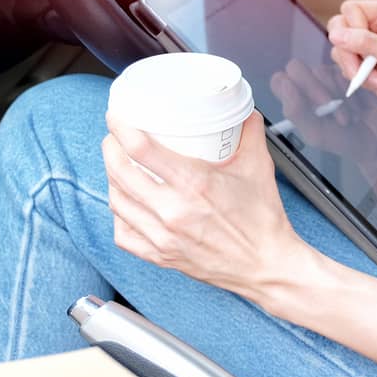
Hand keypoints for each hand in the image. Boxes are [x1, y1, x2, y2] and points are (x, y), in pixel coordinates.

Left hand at [101, 110, 310, 302]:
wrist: (266, 266)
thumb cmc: (262, 220)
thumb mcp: (258, 166)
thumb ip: (250, 132)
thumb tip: (243, 111)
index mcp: (194, 183)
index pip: (141, 149)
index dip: (120, 128)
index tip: (116, 117)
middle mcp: (173, 211)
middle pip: (120, 173)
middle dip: (110, 149)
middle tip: (114, 137)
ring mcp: (163, 236)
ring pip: (118, 202)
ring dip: (111, 179)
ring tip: (117, 165)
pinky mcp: (162, 256)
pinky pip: (124, 234)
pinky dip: (119, 215)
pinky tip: (125, 203)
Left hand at [270, 56, 376, 162]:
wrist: (376, 141)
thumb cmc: (342, 139)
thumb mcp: (315, 133)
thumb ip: (296, 112)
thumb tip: (287, 86)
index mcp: (295, 99)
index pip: (279, 81)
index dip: (287, 88)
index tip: (302, 104)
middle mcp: (309, 83)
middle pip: (296, 68)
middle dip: (313, 89)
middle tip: (329, 108)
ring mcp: (329, 75)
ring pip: (321, 72)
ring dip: (336, 98)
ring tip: (348, 118)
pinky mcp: (349, 71)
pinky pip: (343, 71)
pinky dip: (351, 93)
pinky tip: (358, 108)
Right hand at [327, 0, 376, 114]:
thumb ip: (365, 42)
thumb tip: (337, 35)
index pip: (350, 10)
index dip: (353, 29)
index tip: (367, 49)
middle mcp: (371, 24)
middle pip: (338, 28)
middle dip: (350, 54)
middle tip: (365, 69)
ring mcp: (363, 43)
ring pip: (339, 50)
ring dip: (356, 69)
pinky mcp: (359, 60)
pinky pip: (343, 66)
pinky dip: (357, 78)